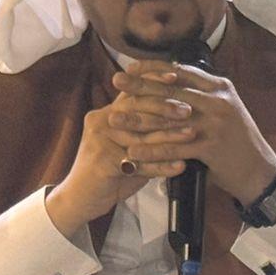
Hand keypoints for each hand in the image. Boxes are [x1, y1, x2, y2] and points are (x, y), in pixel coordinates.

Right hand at [44, 97, 196, 236]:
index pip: (132, 92)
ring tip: (192, 135)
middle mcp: (101, 121)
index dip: (152, 82)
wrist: (83, 197)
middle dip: (165, 108)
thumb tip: (181, 113)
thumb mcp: (128, 143)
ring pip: (139, 136)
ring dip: (168, 136)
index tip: (176, 77)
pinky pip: (138, 163)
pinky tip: (180, 165)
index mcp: (108, 113)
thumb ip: (146, 128)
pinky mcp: (102, 163)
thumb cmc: (112, 170)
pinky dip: (161, 166)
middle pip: (135, 109)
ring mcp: (99, 141)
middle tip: (189, 110)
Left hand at [112, 60, 275, 202]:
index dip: (154, 68)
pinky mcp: (212, 147)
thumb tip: (168, 78)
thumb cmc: (237, 140)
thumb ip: (201, 95)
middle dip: (139, 86)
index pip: (182, 70)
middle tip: (115, 82)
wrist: (260, 170)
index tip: (130, 67)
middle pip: (172, 90)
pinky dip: (151, 151)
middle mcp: (219, 101)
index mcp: (220, 87)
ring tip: (114, 120)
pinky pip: (174, 147)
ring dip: (138, 120)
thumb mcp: (224, 109)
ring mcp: (216, 124)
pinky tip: (133, 153)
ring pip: (169, 119)